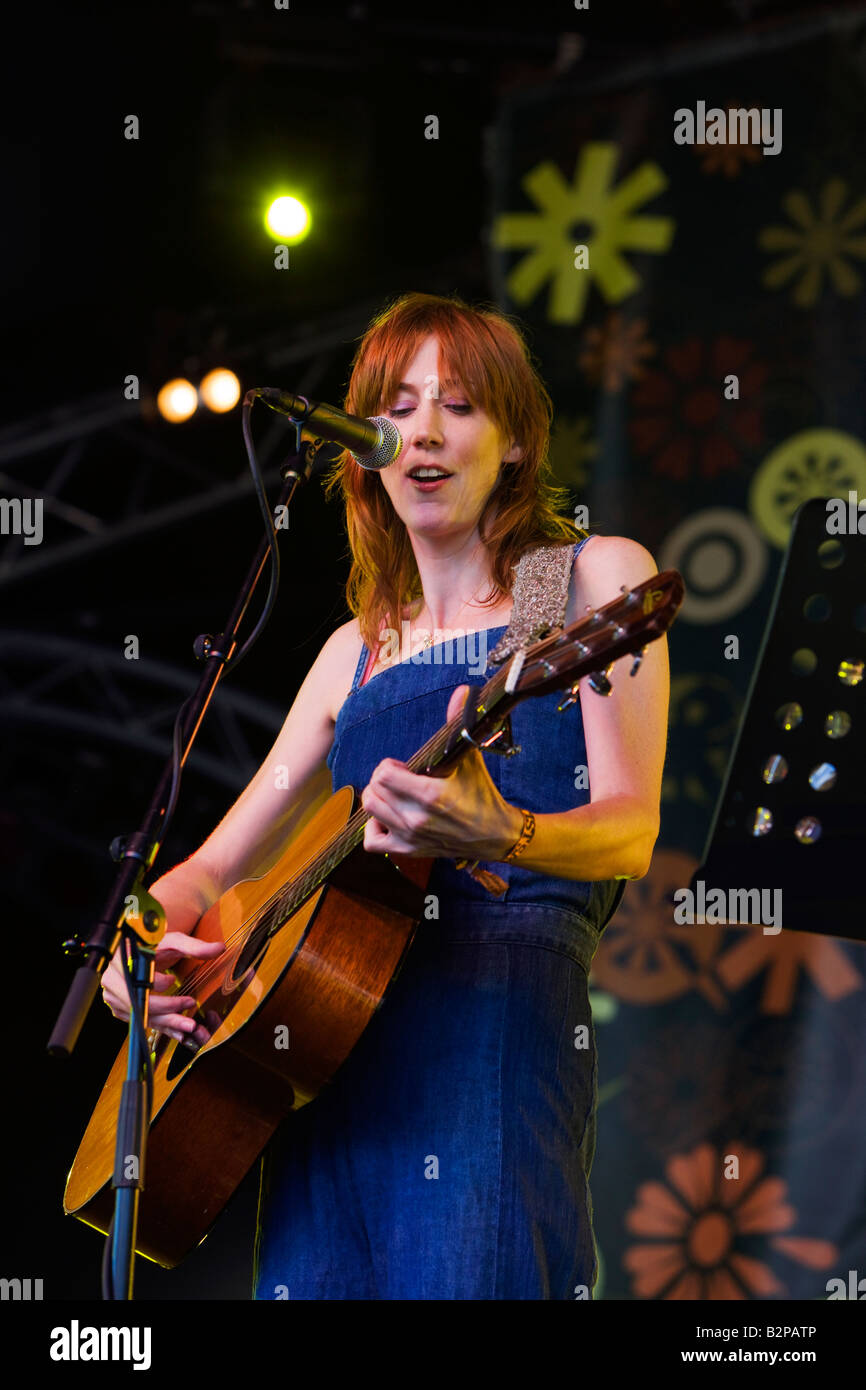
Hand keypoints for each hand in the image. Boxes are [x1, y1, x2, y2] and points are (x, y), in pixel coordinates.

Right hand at [101, 930, 222, 1045]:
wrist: (142, 953)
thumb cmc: (154, 945)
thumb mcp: (173, 942)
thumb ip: (194, 946)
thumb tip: (219, 948)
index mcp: (121, 959)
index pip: (135, 976)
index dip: (153, 982)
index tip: (172, 980)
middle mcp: (113, 980)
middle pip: (138, 1002)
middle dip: (166, 1010)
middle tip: (189, 1013)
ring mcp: (116, 997)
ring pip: (141, 1015)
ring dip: (167, 1023)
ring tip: (190, 1026)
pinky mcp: (123, 1009)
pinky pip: (143, 1021)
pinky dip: (162, 1027)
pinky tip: (179, 1032)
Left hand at [360, 685, 522, 860]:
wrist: (495, 835)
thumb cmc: (482, 795)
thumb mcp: (470, 758)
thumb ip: (459, 723)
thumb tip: (461, 691)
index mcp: (430, 794)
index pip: (383, 775)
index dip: (388, 766)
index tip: (403, 766)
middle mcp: (416, 818)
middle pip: (372, 791)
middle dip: (381, 780)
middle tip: (399, 779)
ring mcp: (410, 837)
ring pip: (370, 811)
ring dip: (377, 798)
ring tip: (394, 794)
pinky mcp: (408, 851)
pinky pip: (372, 842)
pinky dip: (374, 828)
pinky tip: (389, 817)